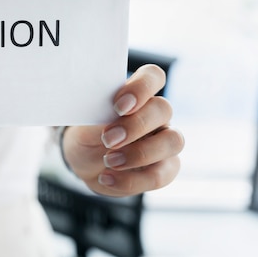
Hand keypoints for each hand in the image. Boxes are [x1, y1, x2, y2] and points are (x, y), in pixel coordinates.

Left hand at [62, 64, 183, 196]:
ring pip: (173, 141)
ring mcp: (164, 141)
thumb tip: (109, 118)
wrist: (85, 162)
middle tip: (107, 139)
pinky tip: (107, 177)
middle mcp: (156, 115)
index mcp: (137, 94)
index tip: (118, 106)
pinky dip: (131, 180)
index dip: (142, 87)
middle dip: (135, 126)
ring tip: (108, 161)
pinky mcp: (165, 169)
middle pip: (164, 109)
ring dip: (140, 154)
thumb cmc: (87, 134)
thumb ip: (99, 118)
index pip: (153, 76)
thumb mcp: (84, 125)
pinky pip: (161, 175)